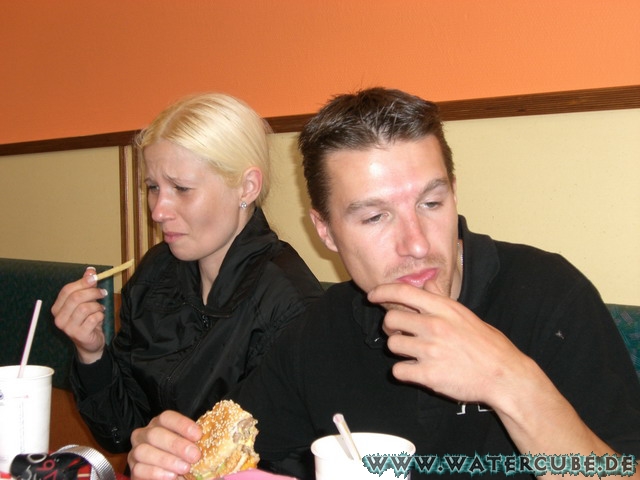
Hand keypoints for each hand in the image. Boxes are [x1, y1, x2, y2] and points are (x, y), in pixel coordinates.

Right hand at [51, 267, 108, 362]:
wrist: (90, 343)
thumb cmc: (87, 320)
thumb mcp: (86, 301)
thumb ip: (87, 286)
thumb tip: (90, 270)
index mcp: (58, 307)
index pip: (67, 290)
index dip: (82, 282)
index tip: (95, 278)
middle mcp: (59, 318)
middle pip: (76, 297)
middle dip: (92, 292)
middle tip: (103, 293)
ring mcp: (67, 327)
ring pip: (85, 308)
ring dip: (97, 306)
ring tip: (100, 309)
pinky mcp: (79, 334)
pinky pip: (93, 319)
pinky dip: (100, 316)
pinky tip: (100, 318)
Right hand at [129, 411, 201, 479]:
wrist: (172, 476)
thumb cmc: (183, 458)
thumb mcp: (191, 447)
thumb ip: (196, 443)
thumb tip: (215, 442)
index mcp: (160, 424)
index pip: (167, 417)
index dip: (182, 424)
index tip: (198, 435)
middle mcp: (144, 434)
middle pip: (155, 434)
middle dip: (176, 444)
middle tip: (194, 456)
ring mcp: (136, 452)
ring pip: (144, 451)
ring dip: (166, 460)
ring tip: (184, 468)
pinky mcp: (133, 470)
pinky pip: (140, 469)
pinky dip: (157, 473)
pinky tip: (172, 476)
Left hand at [368, 283, 530, 405]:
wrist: (505, 376)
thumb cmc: (487, 345)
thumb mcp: (466, 315)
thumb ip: (442, 301)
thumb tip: (426, 284)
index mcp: (444, 309)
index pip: (404, 292)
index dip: (383, 291)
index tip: (372, 295)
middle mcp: (435, 326)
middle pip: (390, 319)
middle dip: (392, 328)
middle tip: (402, 334)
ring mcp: (431, 350)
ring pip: (392, 345)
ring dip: (399, 350)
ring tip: (415, 353)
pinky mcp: (428, 375)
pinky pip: (398, 370)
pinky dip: (404, 372)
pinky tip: (417, 370)